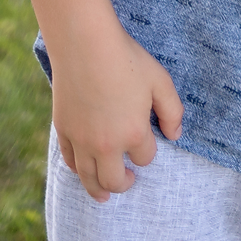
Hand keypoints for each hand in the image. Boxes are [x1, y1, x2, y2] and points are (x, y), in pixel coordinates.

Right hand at [51, 14, 182, 200]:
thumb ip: (173, 111)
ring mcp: (82, 141)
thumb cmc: (126, 59)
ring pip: (89, 179)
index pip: (145, 158)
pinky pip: (70, 161)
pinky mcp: (64, 131)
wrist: (86, 45)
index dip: (148, 150)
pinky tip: (83, 171)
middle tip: (128, 181)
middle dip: (124, 184)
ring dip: (98, 190)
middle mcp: (106, 145)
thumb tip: (175, 135)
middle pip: (115, 180)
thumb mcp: (160, 81)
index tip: (148, 140)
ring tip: (104, 196)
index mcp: (133, 134)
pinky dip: (78, 170)